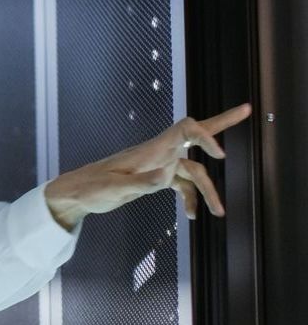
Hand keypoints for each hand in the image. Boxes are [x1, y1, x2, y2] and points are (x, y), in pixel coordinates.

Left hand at [43, 103, 251, 230]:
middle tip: (248, 109)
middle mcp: (158, 153)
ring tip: (219, 213)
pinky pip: (181, 185)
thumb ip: (141, 183)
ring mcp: (158, 165)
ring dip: (208, 191)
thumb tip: (165, 177)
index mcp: (150, 150)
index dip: (205, 136)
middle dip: (222, 124)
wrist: (76, 194)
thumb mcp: (114, 189)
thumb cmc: (91, 188)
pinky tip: (191, 216)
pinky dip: (190, 199)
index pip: (184, 130)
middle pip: (195, 135)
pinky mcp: (154, 179)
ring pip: (193, 172)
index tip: (219, 154)